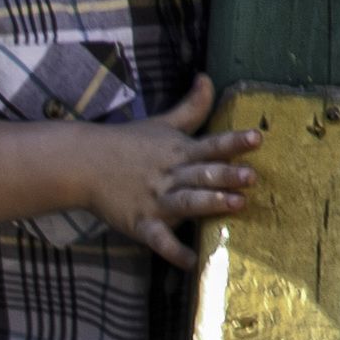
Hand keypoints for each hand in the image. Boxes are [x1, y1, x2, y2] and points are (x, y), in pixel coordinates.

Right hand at [81, 76, 266, 268]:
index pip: (211, 145)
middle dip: (226, 175)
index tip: (257, 138)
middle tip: (251, 177)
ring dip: (210, 203)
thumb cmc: (127, 143)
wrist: (83, 163)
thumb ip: (191, 107)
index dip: (234, 142)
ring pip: (186, 202)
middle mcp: (170, 175)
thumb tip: (207, 77)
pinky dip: (173, 251)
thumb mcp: (162, 123)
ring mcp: (155, 200)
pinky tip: (190, 262)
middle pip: (202, 174)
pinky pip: (158, 239)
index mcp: (179, 152)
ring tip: (235, 205)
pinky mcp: (140, 222)